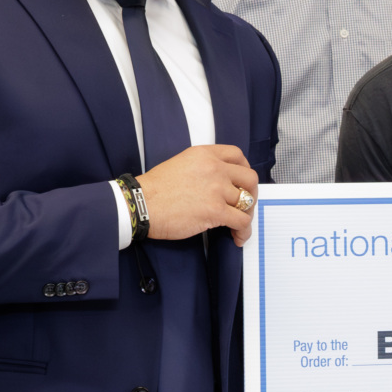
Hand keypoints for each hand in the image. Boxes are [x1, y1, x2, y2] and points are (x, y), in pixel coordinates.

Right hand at [138, 144, 259, 246]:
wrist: (141, 204)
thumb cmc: (154, 189)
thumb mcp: (181, 164)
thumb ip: (203, 168)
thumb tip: (218, 182)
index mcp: (205, 155)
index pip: (237, 154)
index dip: (244, 169)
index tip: (242, 181)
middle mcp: (214, 168)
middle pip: (249, 178)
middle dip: (251, 193)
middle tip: (244, 205)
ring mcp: (217, 189)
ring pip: (248, 202)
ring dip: (246, 215)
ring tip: (238, 225)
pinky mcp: (215, 211)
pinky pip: (242, 221)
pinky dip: (243, 231)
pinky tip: (237, 237)